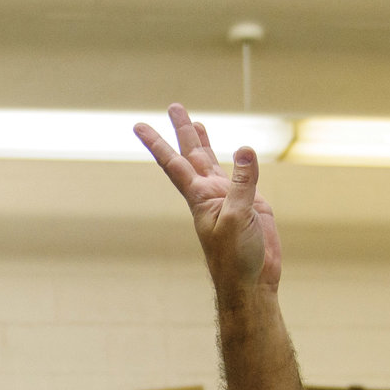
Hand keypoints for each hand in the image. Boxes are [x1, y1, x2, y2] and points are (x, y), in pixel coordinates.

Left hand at [135, 104, 279, 299]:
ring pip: (213, 162)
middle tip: (175, 106)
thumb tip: (245, 149)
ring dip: (204, 143)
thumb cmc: (236, 259)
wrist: (251, 283)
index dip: (156, 143)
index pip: (173, 163)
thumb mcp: (238, 218)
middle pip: (192, 155)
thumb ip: (242, 183)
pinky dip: (241, 161)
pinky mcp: (250, 204)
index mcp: (200, 197)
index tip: (137, 125)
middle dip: (183, 131)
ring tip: (196, 123)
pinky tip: (240, 152)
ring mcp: (229, 198)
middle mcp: (211, 193)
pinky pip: (244, 175)